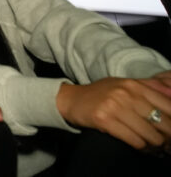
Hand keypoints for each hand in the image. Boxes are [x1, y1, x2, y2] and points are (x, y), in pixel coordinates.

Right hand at [56, 77, 170, 149]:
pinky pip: (134, 140)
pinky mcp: (105, 120)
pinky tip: (142, 148)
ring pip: (150, 134)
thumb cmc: (101, 94)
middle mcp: (126, 93)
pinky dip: (142, 148)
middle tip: (168, 144)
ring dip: (156, 145)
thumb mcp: (125, 85)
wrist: (71, 99)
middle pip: (163, 122)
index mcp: (135, 84)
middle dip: (169, 137)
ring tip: (156, 148)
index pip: (168, 106)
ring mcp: (115, 106)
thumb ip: (149, 86)